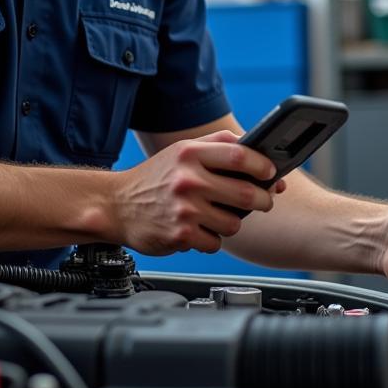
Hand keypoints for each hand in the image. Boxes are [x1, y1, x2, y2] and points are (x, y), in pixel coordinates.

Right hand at [113, 130, 284, 254]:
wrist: (115, 205)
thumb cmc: (155, 178)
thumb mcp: (182, 151)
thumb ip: (219, 145)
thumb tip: (260, 155)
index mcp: (190, 153)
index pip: (240, 155)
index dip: (263, 165)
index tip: (272, 173)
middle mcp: (188, 179)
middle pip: (247, 193)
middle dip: (263, 200)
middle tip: (263, 201)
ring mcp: (185, 209)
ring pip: (235, 223)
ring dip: (233, 222)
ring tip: (216, 215)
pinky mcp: (181, 235)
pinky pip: (216, 242)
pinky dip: (211, 239)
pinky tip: (197, 229)